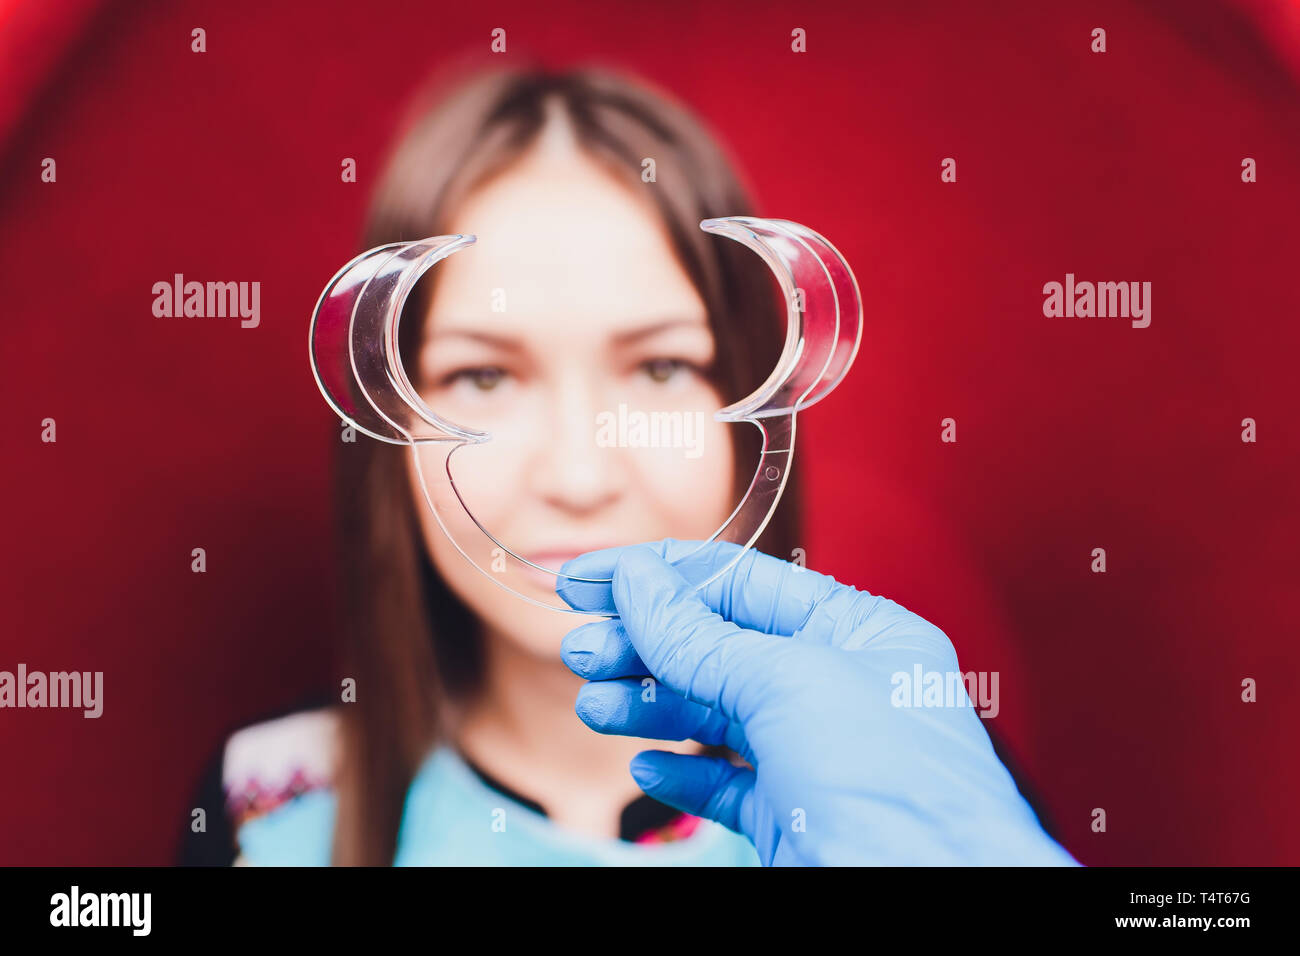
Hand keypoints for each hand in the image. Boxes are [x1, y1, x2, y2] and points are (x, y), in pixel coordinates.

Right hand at [556, 539, 1078, 865]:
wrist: (934, 904)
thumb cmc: (892, 787)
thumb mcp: (788, 685)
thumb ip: (701, 636)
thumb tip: (639, 582)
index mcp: (858, 632)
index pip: (741, 583)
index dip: (658, 576)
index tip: (587, 578)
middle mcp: (839, 686)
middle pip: (719, 647)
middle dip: (644, 644)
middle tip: (579, 649)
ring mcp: (817, 756)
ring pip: (714, 716)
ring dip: (649, 706)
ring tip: (594, 707)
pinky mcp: (795, 819)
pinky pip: (725, 783)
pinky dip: (680, 771)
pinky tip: (645, 765)